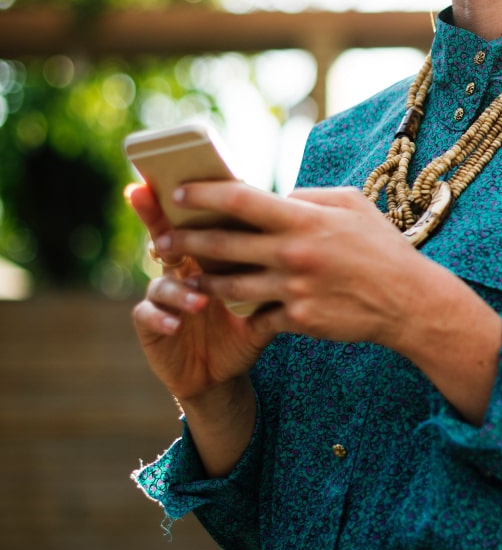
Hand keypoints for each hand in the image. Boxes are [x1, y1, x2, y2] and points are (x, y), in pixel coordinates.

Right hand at [127, 183, 276, 402]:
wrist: (223, 372)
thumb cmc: (246, 326)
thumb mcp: (265, 295)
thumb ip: (276, 265)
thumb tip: (305, 229)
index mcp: (207, 254)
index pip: (197, 219)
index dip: (186, 198)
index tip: (180, 178)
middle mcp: (180, 268)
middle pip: (164, 235)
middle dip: (156, 219)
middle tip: (157, 209)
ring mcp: (162, 295)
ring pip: (161, 280)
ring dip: (178, 288)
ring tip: (200, 300)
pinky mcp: (151, 324)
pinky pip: (147, 314)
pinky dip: (161, 316)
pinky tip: (175, 324)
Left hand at [152, 182, 424, 346]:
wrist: (408, 301)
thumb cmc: (381, 246)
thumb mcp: (351, 204)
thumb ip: (309, 198)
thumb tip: (277, 196)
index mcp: (303, 219)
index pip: (240, 200)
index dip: (203, 194)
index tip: (179, 193)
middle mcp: (293, 253)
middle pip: (222, 245)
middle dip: (184, 241)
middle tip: (161, 239)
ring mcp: (293, 289)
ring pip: (229, 286)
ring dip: (202, 281)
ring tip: (185, 276)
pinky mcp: (298, 320)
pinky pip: (258, 315)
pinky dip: (244, 311)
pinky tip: (229, 308)